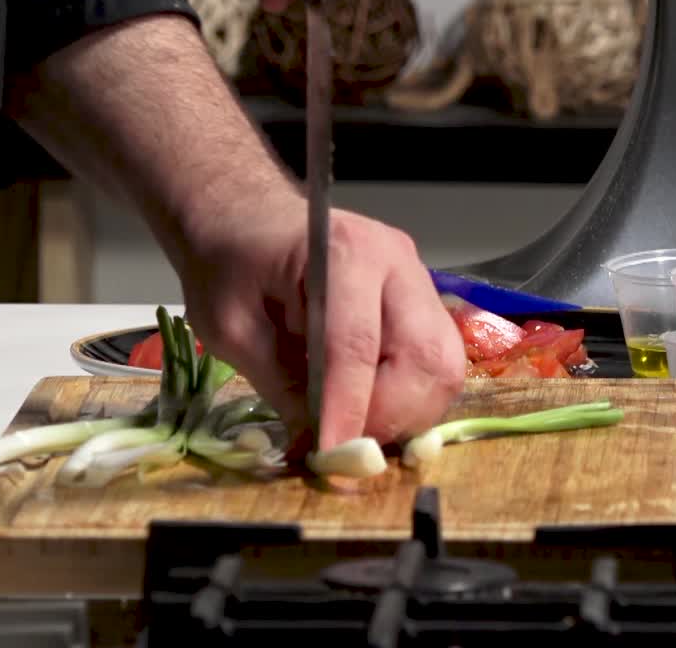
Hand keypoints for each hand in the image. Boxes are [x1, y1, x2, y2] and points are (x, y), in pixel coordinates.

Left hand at [176, 188, 465, 454]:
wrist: (249, 221)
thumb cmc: (232, 264)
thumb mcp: (231, 326)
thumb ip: (278, 382)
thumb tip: (318, 443)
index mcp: (344, 253)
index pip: (357, 345)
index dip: (348, 407)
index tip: (331, 455)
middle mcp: (398, 263)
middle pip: (425, 357)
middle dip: (390, 415)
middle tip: (345, 445)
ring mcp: (419, 283)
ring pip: (444, 367)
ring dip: (408, 413)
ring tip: (358, 428)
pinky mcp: (425, 305)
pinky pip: (439, 366)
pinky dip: (413, 400)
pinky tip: (374, 408)